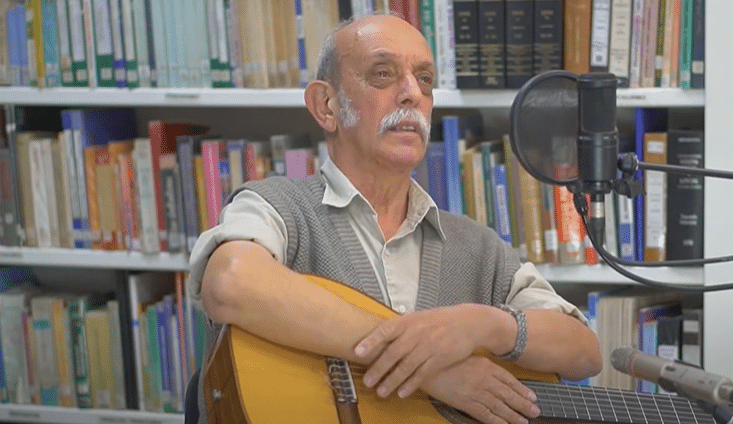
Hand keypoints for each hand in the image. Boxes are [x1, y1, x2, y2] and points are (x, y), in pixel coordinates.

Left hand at [354, 304, 486, 398]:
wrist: (468, 322)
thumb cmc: (439, 320)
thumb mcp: (418, 317)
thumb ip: (400, 327)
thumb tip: (376, 336)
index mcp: (409, 321)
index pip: (385, 330)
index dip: (370, 341)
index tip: (357, 352)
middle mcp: (417, 333)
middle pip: (393, 353)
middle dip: (378, 369)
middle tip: (367, 381)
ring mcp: (429, 346)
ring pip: (406, 367)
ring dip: (392, 381)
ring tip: (381, 392)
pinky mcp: (440, 358)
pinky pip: (422, 374)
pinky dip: (411, 385)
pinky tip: (402, 393)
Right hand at [421, 356, 539, 423]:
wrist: (428, 365)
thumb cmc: (446, 358)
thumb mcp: (468, 355)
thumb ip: (483, 364)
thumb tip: (495, 371)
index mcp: (487, 366)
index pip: (510, 381)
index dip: (522, 390)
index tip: (532, 397)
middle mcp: (485, 380)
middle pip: (509, 395)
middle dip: (523, 405)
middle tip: (535, 412)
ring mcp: (476, 392)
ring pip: (500, 407)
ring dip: (514, 415)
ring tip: (524, 421)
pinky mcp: (466, 403)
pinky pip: (485, 415)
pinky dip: (496, 421)